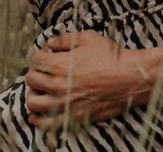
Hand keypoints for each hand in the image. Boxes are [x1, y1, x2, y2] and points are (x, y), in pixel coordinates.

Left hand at [25, 31, 151, 127]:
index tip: (45, 57)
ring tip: (40, 92)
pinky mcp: (73, 117)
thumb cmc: (111, 57)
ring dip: (33, 95)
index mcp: (59, 64)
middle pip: (31, 80)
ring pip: (33, 103)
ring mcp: (65, 103)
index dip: (39, 56)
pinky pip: (47, 124)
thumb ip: (65, 40)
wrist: (131, 78)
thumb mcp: (88, 39)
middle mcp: (58, 85)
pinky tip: (36, 116)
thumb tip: (50, 43)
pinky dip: (38, 120)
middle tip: (42, 73)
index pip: (35, 60)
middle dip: (35, 74)